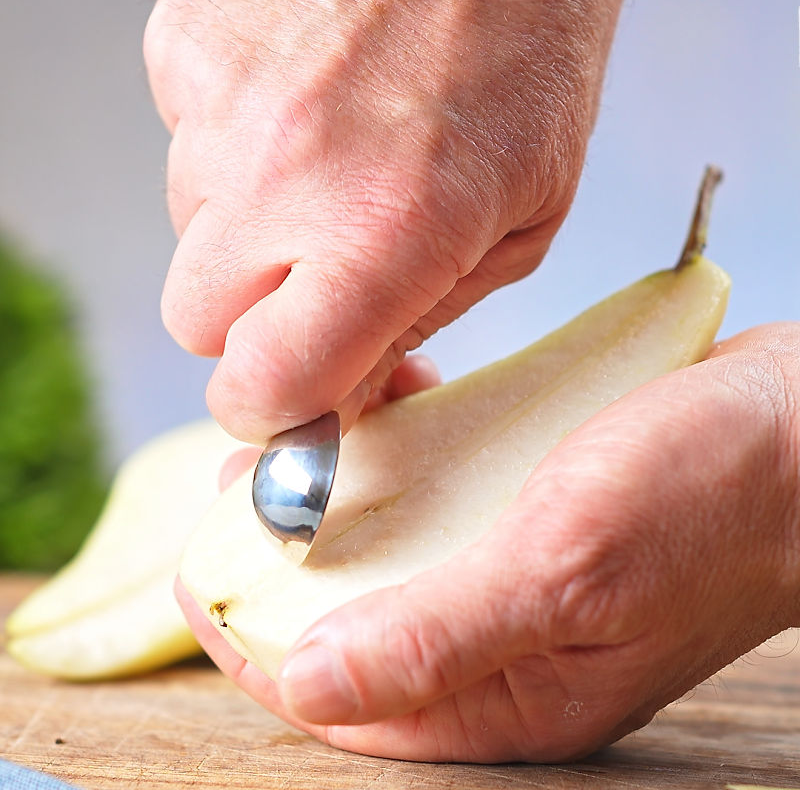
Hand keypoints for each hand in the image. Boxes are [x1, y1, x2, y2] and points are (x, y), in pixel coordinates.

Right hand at [144, 0, 623, 442]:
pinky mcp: (187, 49)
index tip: (295, 401)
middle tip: (320, 277)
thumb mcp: (516, 230)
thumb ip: (416, 328)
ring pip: (187, 237)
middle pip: (198, 326)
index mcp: (384, 232)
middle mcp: (284, 172)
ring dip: (249, 231)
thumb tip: (343, 400)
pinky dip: (235, 153)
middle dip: (254, 326)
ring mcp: (222, 104)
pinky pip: (184, 149)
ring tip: (330, 166)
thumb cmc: (528, 60)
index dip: (272, 413)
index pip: (262, 385)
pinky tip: (304, 112)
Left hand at [177, 323, 799, 761]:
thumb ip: (442, 633)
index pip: (350, 697)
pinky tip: (382, 413)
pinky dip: (402, 463)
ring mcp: (521, 572)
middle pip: (361, 620)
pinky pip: (443, 500)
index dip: (261, 640)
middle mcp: (511, 643)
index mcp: (516, 692)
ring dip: (341, 504)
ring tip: (294, 447)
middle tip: (238, 492)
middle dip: (287, 563)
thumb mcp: (570, 567)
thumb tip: (313, 684)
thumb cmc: (713, 495)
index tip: (201, 574)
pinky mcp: (535, 511)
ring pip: (396, 553)